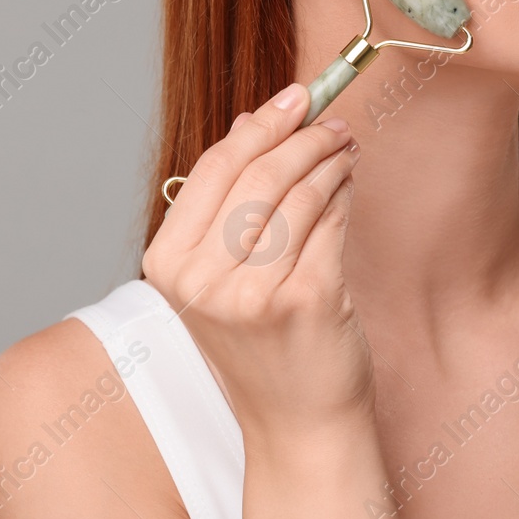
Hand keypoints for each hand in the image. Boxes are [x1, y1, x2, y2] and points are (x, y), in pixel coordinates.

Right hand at [142, 83, 372, 445]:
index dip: (261, 125)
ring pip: (301, 195)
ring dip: (330, 162)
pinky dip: (345, 196)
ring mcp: (252, 293)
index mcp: (168, 265)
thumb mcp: (222, 273)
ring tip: (345, 149)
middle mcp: (202, 280)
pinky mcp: (305, 300)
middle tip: (333, 122)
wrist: (295, 421)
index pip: (214, 169)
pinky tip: (350, 184)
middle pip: (259, 176)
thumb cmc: (261, 343)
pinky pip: (331, 223)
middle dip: (303, 137)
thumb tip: (249, 122)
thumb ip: (229, 200)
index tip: (295, 97)